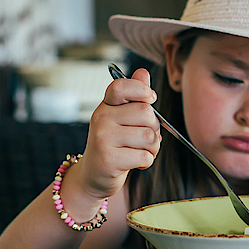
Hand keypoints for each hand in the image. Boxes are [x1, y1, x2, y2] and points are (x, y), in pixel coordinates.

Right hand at [79, 68, 160, 198]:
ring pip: (149, 136)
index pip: (121, 87)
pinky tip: (136, 163)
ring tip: (142, 151)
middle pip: (145, 113)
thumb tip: (143, 73)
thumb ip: (134, 97)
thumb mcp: (121, 118)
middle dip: (155, 128)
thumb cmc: (113, 145)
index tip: (151, 99)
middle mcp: (101, 118)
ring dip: (153, 147)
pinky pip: (145, 156)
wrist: (94, 176)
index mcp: (106, 106)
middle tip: (146, 138)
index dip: (141, 89)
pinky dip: (147, 161)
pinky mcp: (109, 159)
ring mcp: (103, 138)